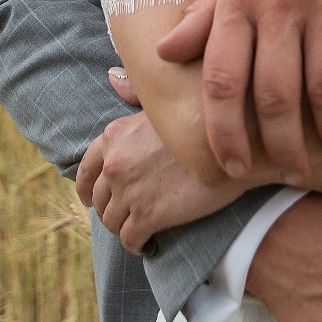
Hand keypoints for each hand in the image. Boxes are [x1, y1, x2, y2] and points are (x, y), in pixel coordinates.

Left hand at [76, 73, 226, 250]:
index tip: (91, 198)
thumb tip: (112, 76)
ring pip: (111, 222)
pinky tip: (147, 244)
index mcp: (114, 136)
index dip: (87, 187)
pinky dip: (136, 245)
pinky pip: (130, 239)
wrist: (235, 147)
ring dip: (122, 228)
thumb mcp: (164, 102)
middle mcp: (115, 163)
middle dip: (109, 209)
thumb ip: (134, 95)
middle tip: (124, 216)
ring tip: (138, 231)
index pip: (85, 170)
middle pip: (99, 199)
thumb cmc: (204, 121)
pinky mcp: (148, 216)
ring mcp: (129, 191)